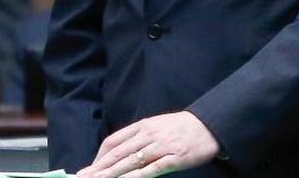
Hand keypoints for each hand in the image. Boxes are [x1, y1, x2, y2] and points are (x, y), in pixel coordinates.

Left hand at [78, 111, 219, 177]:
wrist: (208, 126)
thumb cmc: (181, 128)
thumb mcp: (156, 126)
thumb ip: (138, 138)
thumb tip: (119, 152)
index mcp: (142, 126)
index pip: (113, 141)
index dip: (99, 156)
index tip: (89, 168)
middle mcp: (148, 135)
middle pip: (117, 153)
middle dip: (99, 167)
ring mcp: (160, 147)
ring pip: (130, 162)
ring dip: (112, 173)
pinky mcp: (173, 158)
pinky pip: (151, 169)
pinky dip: (136, 176)